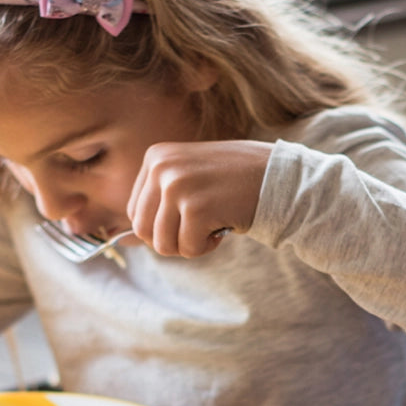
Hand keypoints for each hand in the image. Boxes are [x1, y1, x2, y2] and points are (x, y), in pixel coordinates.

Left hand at [126, 140, 271, 257]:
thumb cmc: (236, 182)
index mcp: (156, 157)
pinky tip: (223, 227)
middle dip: (172, 240)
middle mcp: (162, 167)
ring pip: (163, 244)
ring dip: (189, 246)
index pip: (135, 212)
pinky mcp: (196, 207)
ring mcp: (177, 186)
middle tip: (199, 230)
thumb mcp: (190, 175)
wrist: (279, 176)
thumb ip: (161, 198)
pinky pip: (188, 248)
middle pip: (143, 231)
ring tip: (211, 227)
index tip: (189, 220)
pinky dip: (206, 247)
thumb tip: (127, 239)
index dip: (161, 228)